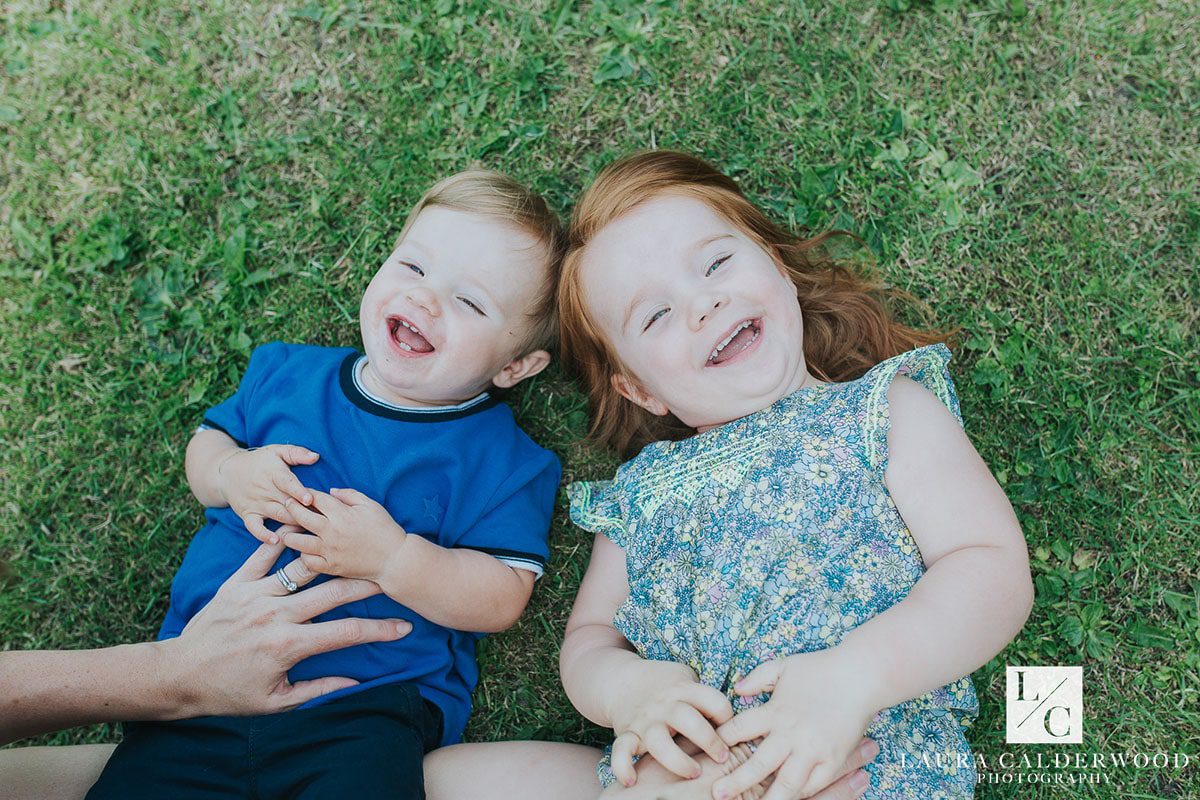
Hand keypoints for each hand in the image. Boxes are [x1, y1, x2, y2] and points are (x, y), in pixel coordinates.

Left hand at [163, 539, 411, 716]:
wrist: (177, 676)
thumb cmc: (227, 694)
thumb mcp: (275, 702)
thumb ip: (318, 690)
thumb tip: (355, 682)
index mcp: (288, 646)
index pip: (346, 633)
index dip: (380, 630)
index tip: (403, 627)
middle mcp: (275, 615)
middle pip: (332, 592)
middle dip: (365, 584)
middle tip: (387, 576)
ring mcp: (254, 595)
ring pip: (302, 568)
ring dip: (330, 558)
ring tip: (350, 550)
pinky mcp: (234, 584)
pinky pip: (262, 557)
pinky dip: (282, 542)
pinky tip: (301, 530)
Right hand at [217, 444, 319, 542]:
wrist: (227, 473)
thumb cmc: (260, 461)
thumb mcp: (276, 451)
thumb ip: (296, 453)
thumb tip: (316, 456)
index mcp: (273, 473)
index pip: (287, 482)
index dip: (299, 491)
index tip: (310, 499)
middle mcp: (265, 489)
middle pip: (287, 503)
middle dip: (304, 511)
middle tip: (322, 520)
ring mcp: (256, 503)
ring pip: (278, 515)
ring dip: (293, 523)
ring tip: (310, 530)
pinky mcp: (248, 515)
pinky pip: (255, 528)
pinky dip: (263, 535)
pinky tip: (276, 541)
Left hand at [281, 488, 407, 580]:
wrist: (394, 560)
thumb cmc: (385, 529)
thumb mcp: (371, 505)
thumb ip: (349, 495)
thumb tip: (330, 491)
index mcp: (342, 514)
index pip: (315, 498)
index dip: (305, 492)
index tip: (300, 492)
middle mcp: (332, 532)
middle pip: (300, 516)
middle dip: (290, 507)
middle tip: (287, 505)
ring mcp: (329, 551)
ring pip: (297, 542)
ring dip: (290, 534)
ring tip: (290, 531)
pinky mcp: (331, 567)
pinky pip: (307, 562)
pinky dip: (303, 555)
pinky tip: (305, 550)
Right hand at [608, 659, 734, 786]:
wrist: (620, 679)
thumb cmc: (664, 683)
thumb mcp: (687, 678)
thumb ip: (707, 696)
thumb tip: (740, 719)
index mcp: (684, 689)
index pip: (714, 701)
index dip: (728, 717)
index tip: (733, 731)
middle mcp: (664, 705)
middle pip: (688, 720)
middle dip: (709, 741)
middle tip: (722, 757)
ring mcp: (645, 721)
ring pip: (659, 741)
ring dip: (677, 760)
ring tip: (692, 773)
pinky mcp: (627, 733)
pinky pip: (621, 751)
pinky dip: (623, 766)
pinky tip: (632, 781)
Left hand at [711, 648, 878, 799]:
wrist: (860, 675)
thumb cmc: (821, 668)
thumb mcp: (783, 666)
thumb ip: (757, 678)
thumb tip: (736, 690)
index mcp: (775, 711)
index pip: (740, 729)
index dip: (722, 740)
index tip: (709, 752)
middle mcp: (791, 734)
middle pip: (758, 763)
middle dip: (736, 780)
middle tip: (717, 792)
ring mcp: (813, 750)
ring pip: (786, 782)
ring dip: (769, 798)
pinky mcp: (833, 760)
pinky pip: (814, 784)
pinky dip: (800, 794)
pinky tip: (787, 799)